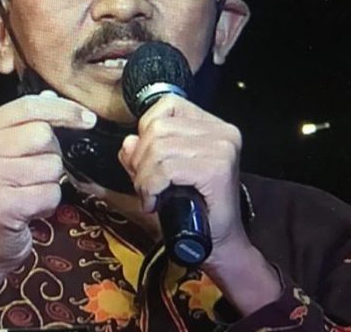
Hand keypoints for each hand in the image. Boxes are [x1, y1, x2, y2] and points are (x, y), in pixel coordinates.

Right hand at [0, 91, 96, 272]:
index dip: (63, 109)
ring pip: (51, 166)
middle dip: (52, 156)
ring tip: (28, 193)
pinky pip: (50, 193)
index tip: (87, 118)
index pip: (28, 106)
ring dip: (50, 183)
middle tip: (34, 174)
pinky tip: (30, 209)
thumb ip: (25, 124)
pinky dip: (48, 203)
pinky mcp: (1, 205)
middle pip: (43, 135)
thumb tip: (53, 97)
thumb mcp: (2, 154)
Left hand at [116, 94, 246, 262]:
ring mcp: (223, 148)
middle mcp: (222, 131)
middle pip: (157, 127)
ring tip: (151, 195)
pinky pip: (166, 169)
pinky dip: (152, 187)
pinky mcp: (218, 169)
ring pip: (158, 148)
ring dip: (144, 177)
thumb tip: (128, 142)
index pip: (166, 105)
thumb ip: (142, 154)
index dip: (145, 132)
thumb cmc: (192, 211)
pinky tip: (155, 203)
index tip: (145, 162)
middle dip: (140, 159)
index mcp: (212, 125)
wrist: (219, 245)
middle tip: (145, 186)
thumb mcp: (160, 175)